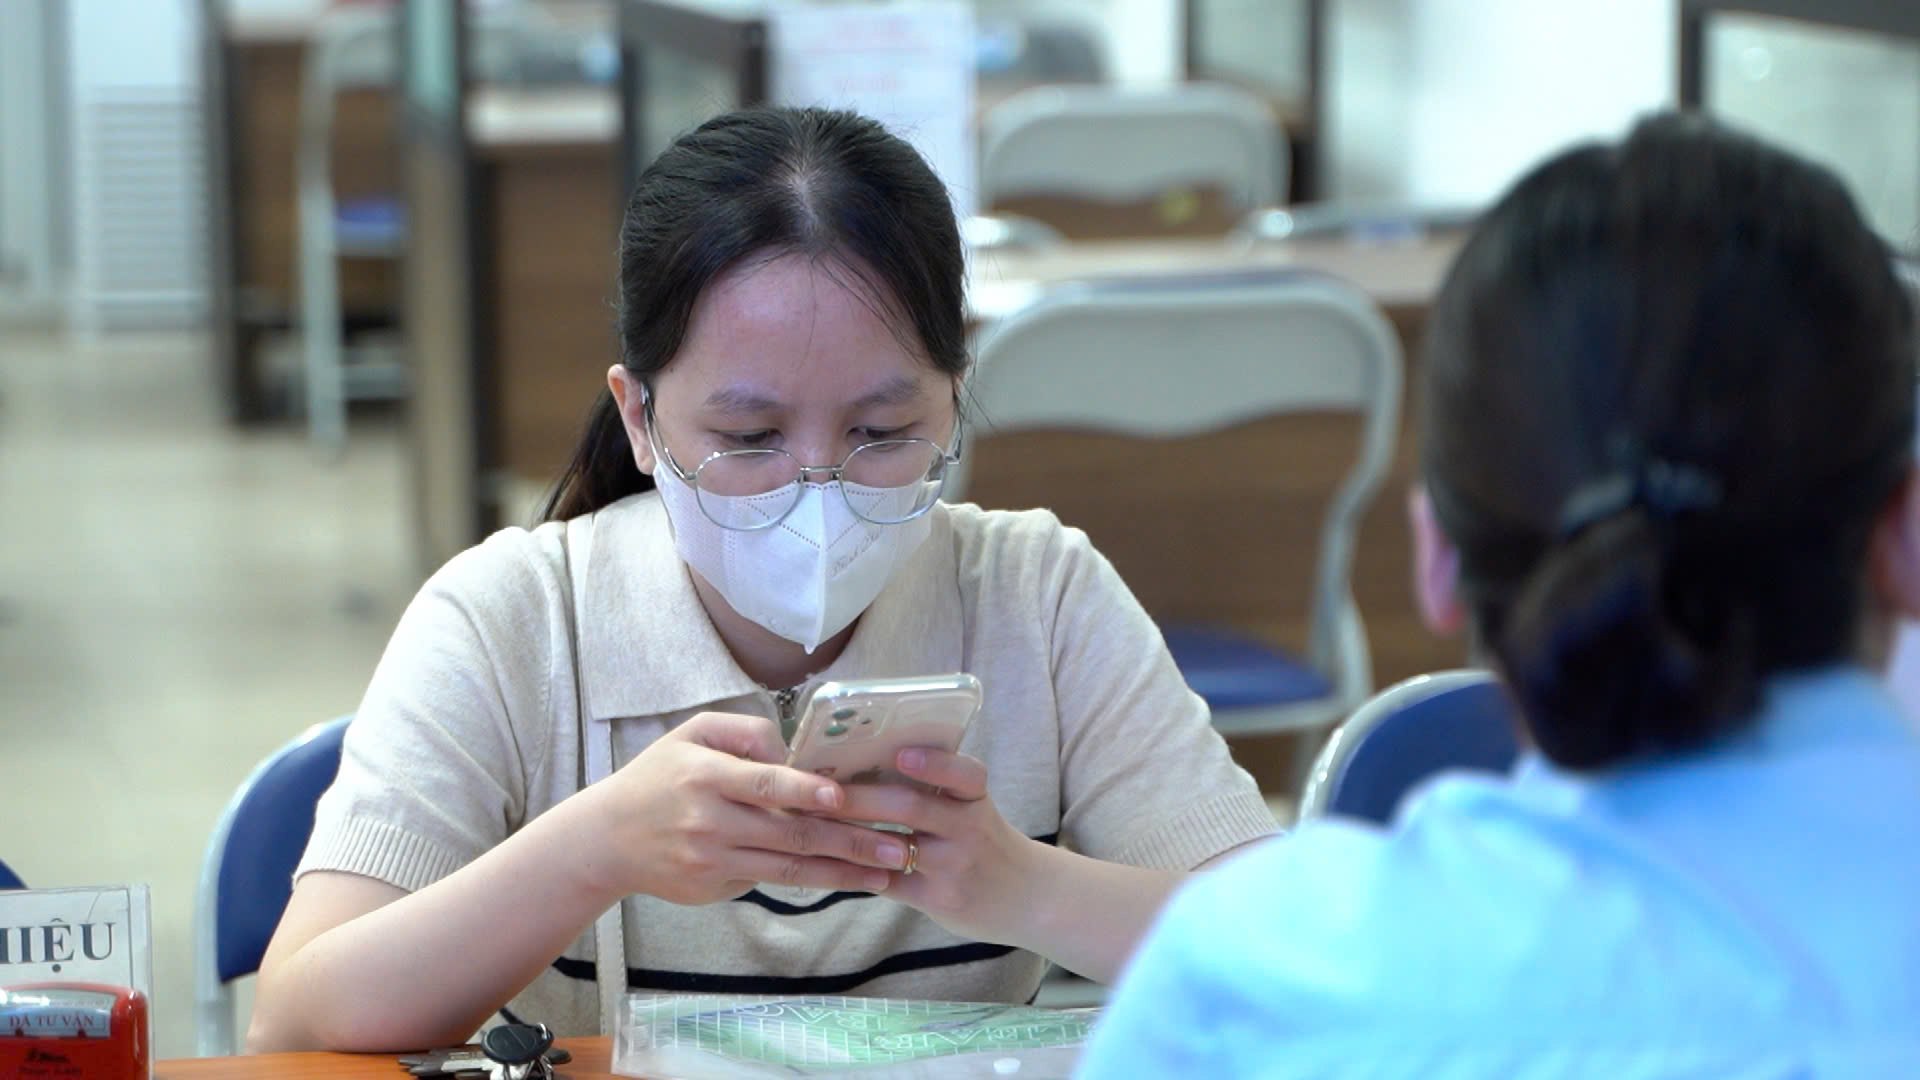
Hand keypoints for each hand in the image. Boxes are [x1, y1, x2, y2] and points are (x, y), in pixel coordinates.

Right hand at [572, 711, 912, 905]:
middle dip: (849, 842)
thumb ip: (746, 733)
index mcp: (705, 776)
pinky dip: (811, 882)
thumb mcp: (692, 735)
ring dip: (842, 874)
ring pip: (788, 870)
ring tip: (885, 874)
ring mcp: (713, 862)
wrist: (608, 839)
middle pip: (789, 835)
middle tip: (896, 846)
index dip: (805, 792)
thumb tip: (793, 754)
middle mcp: (710, 822)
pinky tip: (847, 879)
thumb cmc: (659, 776)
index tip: (843, 798)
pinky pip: (768, 881)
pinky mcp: (714, 889)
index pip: (764, 784)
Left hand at [833, 749, 1045, 946]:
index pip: (963, 773)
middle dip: (859, 796)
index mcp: (975, 798)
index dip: (933, 762)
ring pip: (891, 847)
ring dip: (846, 834)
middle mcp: (968, 829)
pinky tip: (826, 862)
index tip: (901, 753)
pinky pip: (888, 883)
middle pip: (910, 806)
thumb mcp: (975, 809)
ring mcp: (953, 866)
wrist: (1029, 898)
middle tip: (816, 788)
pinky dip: (855, 871)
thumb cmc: (988, 843)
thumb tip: (867, 763)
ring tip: (809, 822)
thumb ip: (937, 789)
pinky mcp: (940, 899)